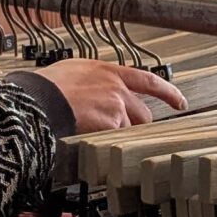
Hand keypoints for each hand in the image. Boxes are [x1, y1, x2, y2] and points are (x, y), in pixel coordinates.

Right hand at [34, 59, 187, 131]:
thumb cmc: (44, 87)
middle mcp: (116, 87)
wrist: (37, 99)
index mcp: (108, 71)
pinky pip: (116, 140)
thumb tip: (90, 90)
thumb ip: (91, 81)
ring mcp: (116, 105)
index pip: (148, 80)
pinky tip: (93, 143)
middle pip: (142, 112)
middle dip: (136, 125)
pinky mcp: (111, 123)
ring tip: (93, 136)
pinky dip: (107, 145)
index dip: (168, 92)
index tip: (180, 102)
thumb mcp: (72, 72)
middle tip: (120, 132)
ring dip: (115, 137)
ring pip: (128, 130)